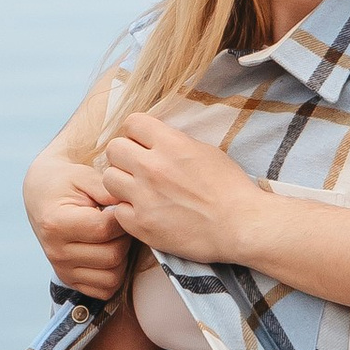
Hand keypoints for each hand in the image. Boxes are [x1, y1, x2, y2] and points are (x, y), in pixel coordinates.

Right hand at [24, 147, 127, 302]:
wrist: (41, 194)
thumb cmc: (65, 182)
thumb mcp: (84, 176)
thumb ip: (108, 189)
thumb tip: (131, 205)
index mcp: (56, 224)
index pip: (104, 230)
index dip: (122, 218)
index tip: (120, 207)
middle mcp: (56, 251)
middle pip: (112, 256)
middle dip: (125, 237)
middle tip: (120, 222)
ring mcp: (62, 269)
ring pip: (112, 277)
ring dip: (122, 257)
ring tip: (114, 237)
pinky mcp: (69, 280)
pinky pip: (105, 290)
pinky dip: (114, 275)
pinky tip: (109, 253)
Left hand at [95, 113, 269, 266]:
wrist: (241, 226)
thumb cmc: (230, 188)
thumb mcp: (205, 151)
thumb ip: (173, 143)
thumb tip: (153, 140)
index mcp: (171, 144)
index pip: (132, 123)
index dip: (137, 133)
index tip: (144, 144)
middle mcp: (152, 167)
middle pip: (114, 149)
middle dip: (124, 156)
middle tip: (137, 168)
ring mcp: (144, 197)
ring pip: (108, 179)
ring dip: (121, 183)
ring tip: (139, 191)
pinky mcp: (141, 224)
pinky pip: (118, 210)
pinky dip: (129, 212)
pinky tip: (146, 214)